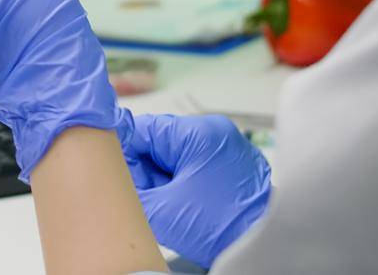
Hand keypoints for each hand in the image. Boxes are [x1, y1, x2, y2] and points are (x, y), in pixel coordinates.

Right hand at [121, 112, 272, 268]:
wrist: (264, 248)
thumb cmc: (223, 228)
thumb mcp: (161, 210)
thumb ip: (129, 186)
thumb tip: (113, 173)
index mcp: (199, 132)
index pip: (143, 129)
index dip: (124, 153)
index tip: (115, 174)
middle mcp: (216, 132)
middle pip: (160, 143)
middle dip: (147, 172)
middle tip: (148, 198)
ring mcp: (227, 148)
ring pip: (176, 157)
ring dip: (164, 181)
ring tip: (170, 206)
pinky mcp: (233, 166)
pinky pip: (195, 167)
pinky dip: (182, 185)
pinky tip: (184, 206)